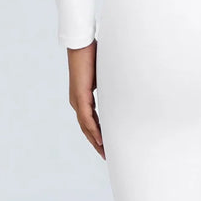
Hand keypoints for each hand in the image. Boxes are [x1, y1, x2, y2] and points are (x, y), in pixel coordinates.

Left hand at [67, 42, 104, 159]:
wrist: (81, 45)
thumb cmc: (93, 55)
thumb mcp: (104, 75)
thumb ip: (110, 85)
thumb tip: (122, 87)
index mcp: (82, 98)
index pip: (90, 121)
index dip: (97, 133)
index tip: (105, 144)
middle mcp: (77, 102)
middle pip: (86, 128)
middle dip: (96, 142)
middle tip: (105, 155)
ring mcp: (77, 100)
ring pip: (86, 126)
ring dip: (95, 140)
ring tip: (104, 152)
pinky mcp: (80, 97)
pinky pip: (87, 118)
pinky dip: (94, 130)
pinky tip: (100, 139)